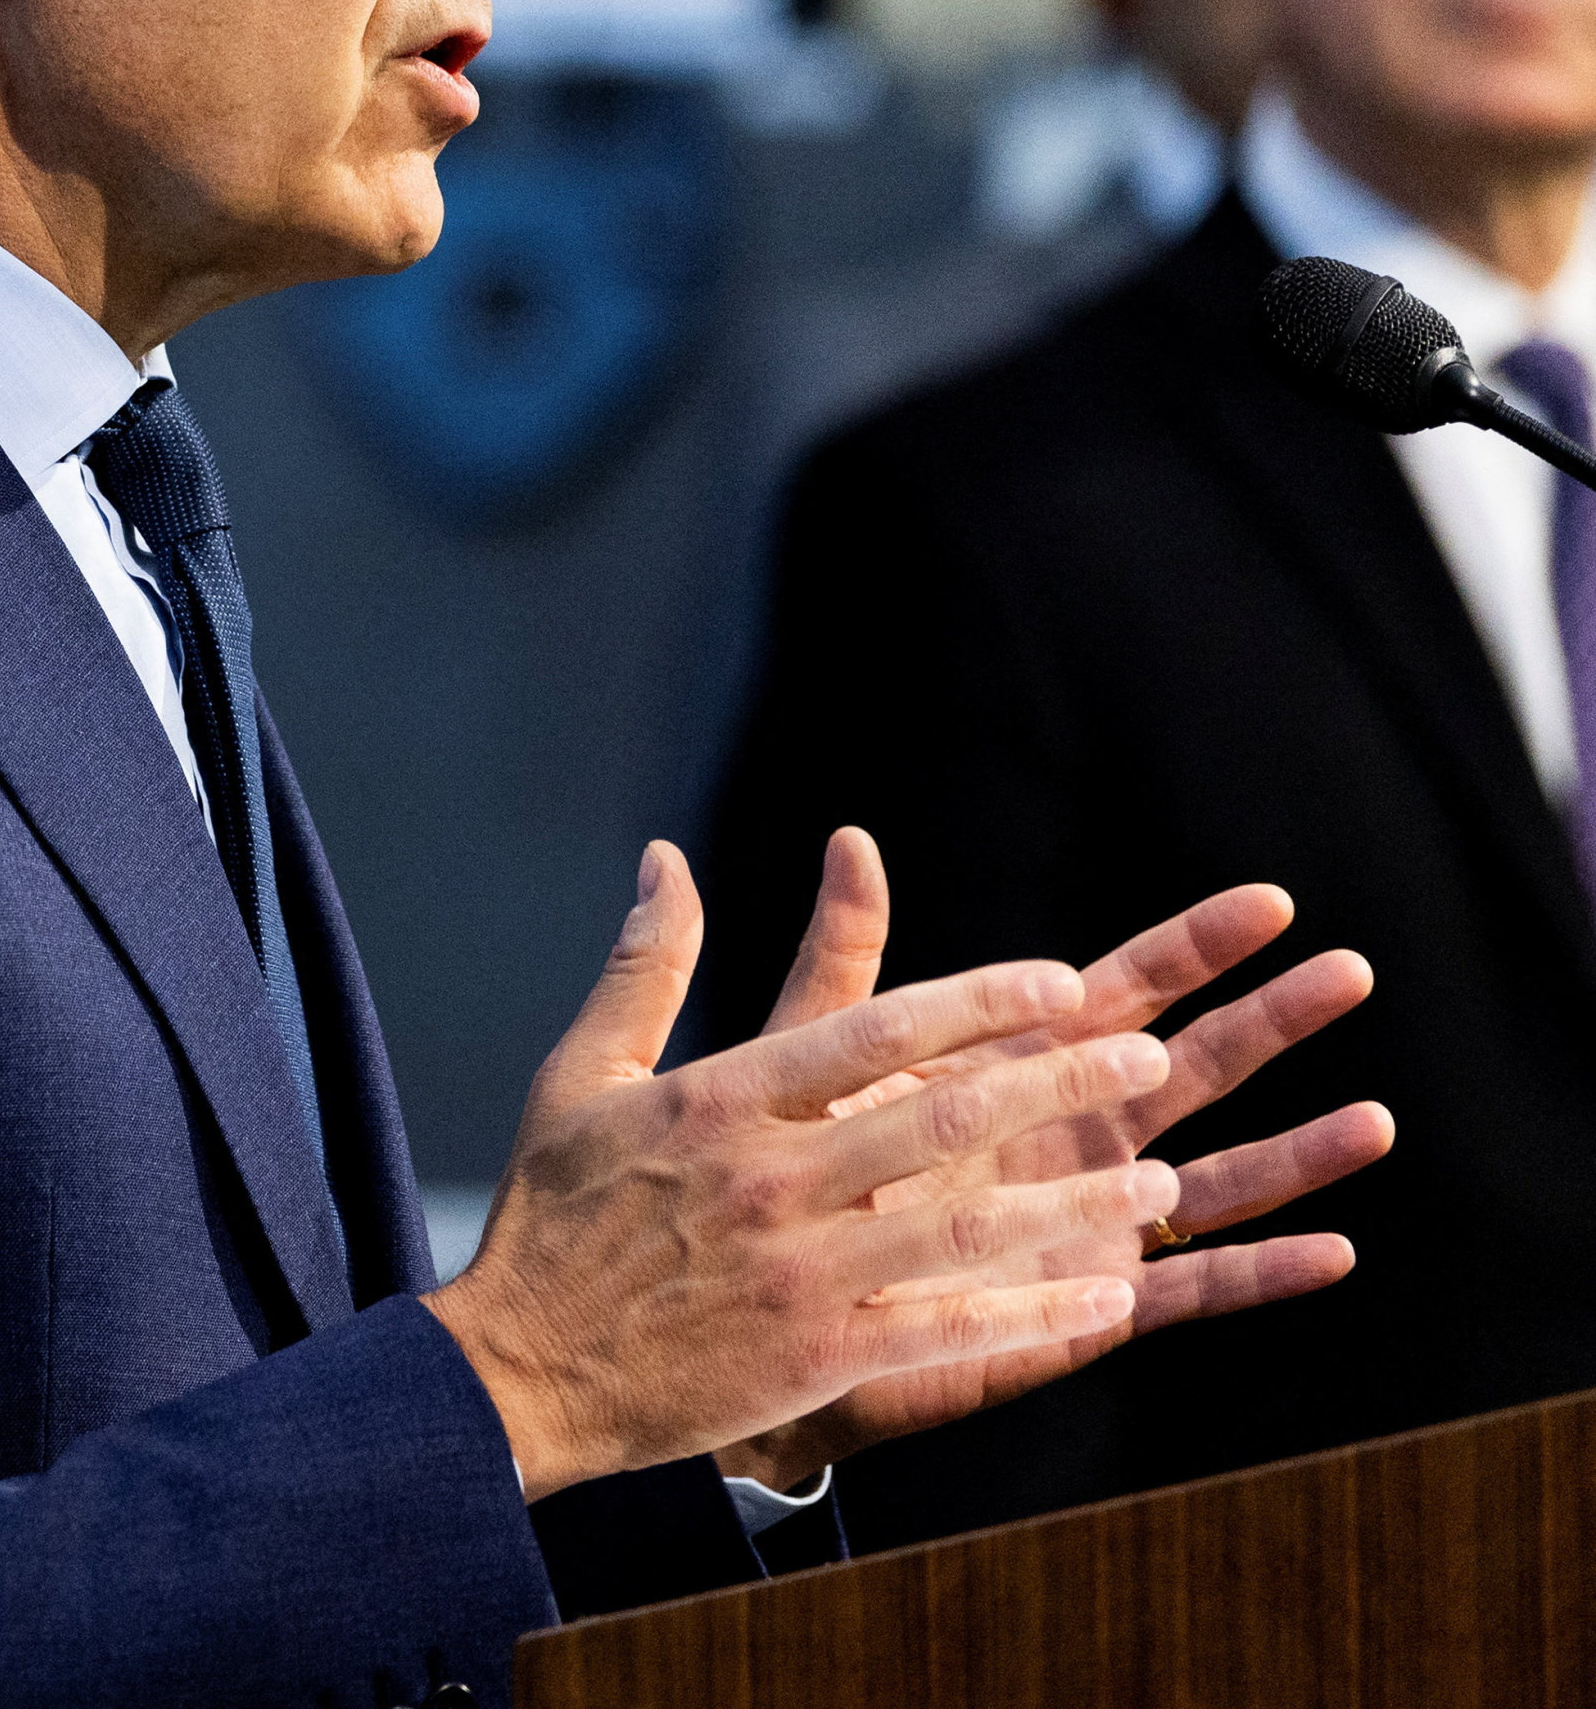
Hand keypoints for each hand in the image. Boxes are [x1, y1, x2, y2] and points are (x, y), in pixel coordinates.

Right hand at [423, 842, 1181, 1499]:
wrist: (517, 1371)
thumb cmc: (552, 1215)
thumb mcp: (579, 1074)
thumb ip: (644, 966)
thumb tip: (665, 859)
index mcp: (718, 1101)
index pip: (870, 1030)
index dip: (975, 1002)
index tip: (1061, 982)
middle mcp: (768, 1179)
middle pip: (941, 1117)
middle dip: (1058, 1083)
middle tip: (1148, 1056)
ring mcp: (798, 1273)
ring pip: (967, 1228)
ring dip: (1076, 1205)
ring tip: (1161, 1180)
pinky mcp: (815, 1356)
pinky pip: (948, 1330)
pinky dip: (1033, 1315)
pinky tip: (1104, 1299)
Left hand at [707, 829, 1392, 1488]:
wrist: (763, 1295)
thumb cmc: (792, 1167)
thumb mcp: (818, 1056)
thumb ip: (846, 959)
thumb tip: (849, 838)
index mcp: (1018, 1065)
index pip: (1125, 989)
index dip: (1196, 947)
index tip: (1271, 901)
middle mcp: (1073, 1134)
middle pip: (1194, 1065)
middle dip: (1271, 1021)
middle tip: (1351, 973)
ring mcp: (1090, 1216)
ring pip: (1217, 1177)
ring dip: (1296, 1151)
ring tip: (1374, 1120)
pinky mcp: (1086, 1301)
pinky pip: (1190, 1287)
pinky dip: (1258, 1271)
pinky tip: (1334, 1252)